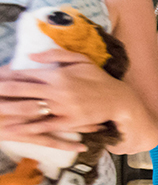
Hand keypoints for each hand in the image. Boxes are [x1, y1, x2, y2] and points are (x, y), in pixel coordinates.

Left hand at [0, 50, 134, 140]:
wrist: (119, 99)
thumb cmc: (99, 78)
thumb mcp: (80, 59)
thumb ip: (54, 54)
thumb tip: (30, 56)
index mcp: (57, 74)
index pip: (25, 73)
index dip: (5, 75)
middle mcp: (57, 91)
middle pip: (21, 90)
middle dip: (1, 91)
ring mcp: (62, 108)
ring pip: (29, 109)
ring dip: (8, 110)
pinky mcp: (68, 122)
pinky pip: (44, 126)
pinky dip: (27, 129)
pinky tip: (13, 130)